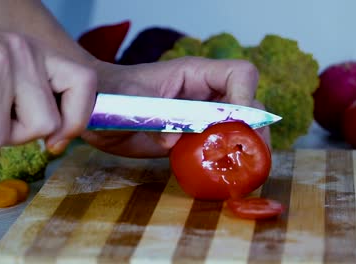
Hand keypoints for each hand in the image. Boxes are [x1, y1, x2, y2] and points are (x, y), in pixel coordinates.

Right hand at [0, 27, 96, 152]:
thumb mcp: (8, 74)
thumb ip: (37, 98)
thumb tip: (59, 141)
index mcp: (37, 51)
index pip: (85, 82)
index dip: (78, 118)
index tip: (58, 139)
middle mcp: (22, 51)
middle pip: (47, 123)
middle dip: (16, 134)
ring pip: (5, 137)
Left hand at [81, 56, 269, 157]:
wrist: (99, 110)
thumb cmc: (111, 94)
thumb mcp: (129, 101)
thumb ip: (153, 116)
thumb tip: (174, 140)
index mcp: (195, 75)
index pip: (239, 74)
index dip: (247, 96)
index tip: (240, 124)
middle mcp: (206, 94)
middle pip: (250, 104)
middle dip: (256, 131)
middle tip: (252, 159)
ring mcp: (203, 117)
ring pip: (242, 128)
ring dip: (247, 149)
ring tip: (245, 171)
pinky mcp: (196, 138)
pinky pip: (222, 147)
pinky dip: (229, 161)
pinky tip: (227, 175)